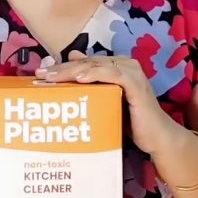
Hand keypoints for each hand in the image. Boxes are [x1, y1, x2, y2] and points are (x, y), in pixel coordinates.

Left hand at [35, 50, 175, 155]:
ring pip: (96, 67)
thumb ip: (91, 84)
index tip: (40, 74)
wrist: (156, 138)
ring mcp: (131, 72)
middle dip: (62, 68)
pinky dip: (95, 74)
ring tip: (53, 77)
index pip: (84, 63)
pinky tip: (80, 79)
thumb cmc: (130, 121)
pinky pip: (113, 75)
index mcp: (116, 66)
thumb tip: (71, 59)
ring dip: (72, 71)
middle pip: (87, 63)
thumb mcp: (105, 102)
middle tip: (41, 74)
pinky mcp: (136, 84)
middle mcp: (124, 64)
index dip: (62, 67)